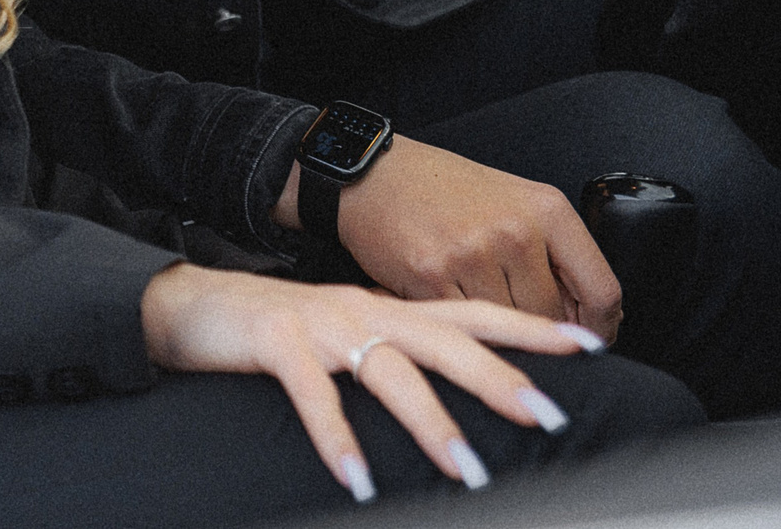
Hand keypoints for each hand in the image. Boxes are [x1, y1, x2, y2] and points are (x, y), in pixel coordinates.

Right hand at [140, 263, 606, 498]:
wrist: (191, 302)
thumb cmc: (276, 332)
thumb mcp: (348, 339)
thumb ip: (398, 360)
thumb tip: (458, 403)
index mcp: (388, 308)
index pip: (474, 314)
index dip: (531, 330)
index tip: (589, 347)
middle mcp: (365, 310)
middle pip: (447, 342)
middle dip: (501, 380)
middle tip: (548, 417)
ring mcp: (322, 324)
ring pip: (391, 370)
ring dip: (432, 423)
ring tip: (468, 470)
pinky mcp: (277, 341)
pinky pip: (313, 395)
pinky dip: (338, 438)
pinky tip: (359, 478)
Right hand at [280, 137, 622, 338]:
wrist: (371, 172)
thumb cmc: (441, 188)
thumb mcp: (512, 201)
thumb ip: (551, 253)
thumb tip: (584, 321)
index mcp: (546, 209)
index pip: (602, 291)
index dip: (602, 329)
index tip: (588, 343)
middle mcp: (515, 230)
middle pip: (552, 318)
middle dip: (536, 331)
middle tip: (513, 320)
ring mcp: (473, 255)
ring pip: (508, 329)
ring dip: (493, 330)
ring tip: (470, 300)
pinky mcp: (432, 278)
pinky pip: (464, 326)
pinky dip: (455, 324)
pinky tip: (442, 297)